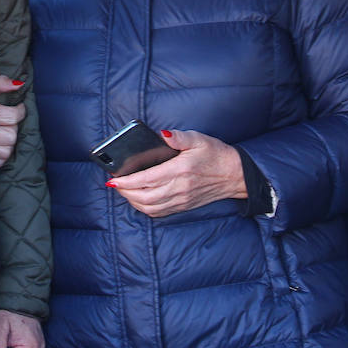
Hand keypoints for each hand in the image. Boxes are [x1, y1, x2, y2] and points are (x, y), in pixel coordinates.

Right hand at [0, 75, 25, 167]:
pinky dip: (1, 152)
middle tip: (4, 121)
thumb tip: (19, 84)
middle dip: (11, 126)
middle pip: (11, 134)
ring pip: (8, 148)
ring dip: (7, 140)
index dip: (19, 111)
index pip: (13, 116)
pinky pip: (2, 159)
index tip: (16, 108)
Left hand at [107, 129, 244, 217]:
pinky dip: (145, 208)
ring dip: (132, 201)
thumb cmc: (216, 155)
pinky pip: (159, 212)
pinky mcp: (183, 206)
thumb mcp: (198, 139)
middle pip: (144, 197)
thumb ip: (178, 137)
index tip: (113, 179)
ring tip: (124, 190)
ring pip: (149, 207)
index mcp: (180, 170)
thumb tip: (161, 135)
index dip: (126, 181)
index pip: (146, 179)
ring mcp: (181, 200)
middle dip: (125, 192)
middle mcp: (179, 188)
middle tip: (114, 184)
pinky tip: (139, 200)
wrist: (235, 175)